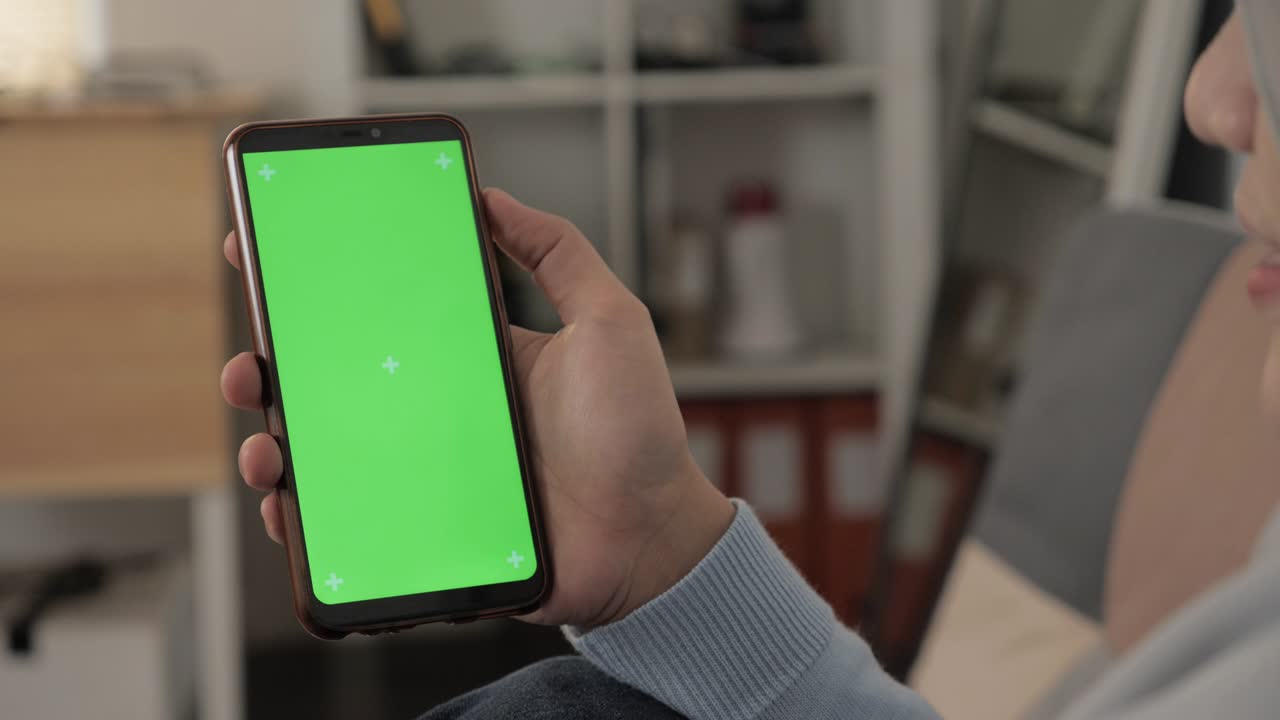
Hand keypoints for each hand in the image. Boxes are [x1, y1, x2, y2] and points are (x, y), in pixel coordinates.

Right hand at [221, 188, 733, 628]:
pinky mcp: (424, 531)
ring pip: (325, 454)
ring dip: (272, 446)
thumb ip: (560, 253)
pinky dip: (306, 520)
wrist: (651, 539)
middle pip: (331, 383)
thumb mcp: (609, 320)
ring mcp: (424, 472)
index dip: (317, 286)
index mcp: (468, 356)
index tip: (262, 251)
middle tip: (253, 364)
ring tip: (267, 450)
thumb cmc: (637, 432)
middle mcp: (435, 409)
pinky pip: (347, 526)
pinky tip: (292, 510)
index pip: (378, 310)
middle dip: (271, 370)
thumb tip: (491, 196)